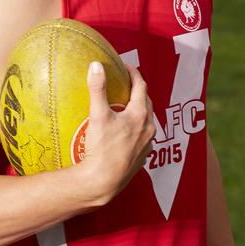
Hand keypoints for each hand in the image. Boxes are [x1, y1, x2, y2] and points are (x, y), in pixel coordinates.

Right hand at [82, 62, 154, 202]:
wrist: (104, 180)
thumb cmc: (101, 148)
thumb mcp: (98, 115)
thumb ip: (98, 88)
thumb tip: (96, 65)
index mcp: (139, 115)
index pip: (141, 87)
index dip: (134, 74)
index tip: (126, 67)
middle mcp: (148, 128)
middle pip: (147, 103)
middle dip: (139, 92)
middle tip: (127, 85)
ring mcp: (147, 144)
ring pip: (147, 121)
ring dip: (140, 111)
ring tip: (128, 108)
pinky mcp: (142, 157)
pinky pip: (143, 138)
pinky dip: (137, 129)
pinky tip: (127, 133)